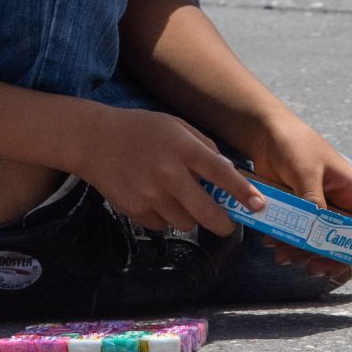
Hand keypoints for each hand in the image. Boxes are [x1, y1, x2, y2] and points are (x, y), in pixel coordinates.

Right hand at [75, 106, 262, 236]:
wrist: (93, 141)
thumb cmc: (141, 129)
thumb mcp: (177, 126)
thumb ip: (203, 147)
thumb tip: (228, 173)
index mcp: (182, 148)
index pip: (220, 173)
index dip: (242, 192)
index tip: (258, 205)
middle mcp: (167, 174)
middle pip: (206, 212)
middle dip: (224, 224)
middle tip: (229, 224)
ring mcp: (149, 196)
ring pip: (185, 223)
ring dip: (191, 216)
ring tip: (181, 198)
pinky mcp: (134, 210)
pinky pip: (163, 225)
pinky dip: (167, 217)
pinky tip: (158, 198)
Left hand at [250, 116, 351, 281]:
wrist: (266, 136)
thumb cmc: (295, 143)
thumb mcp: (306, 169)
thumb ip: (312, 197)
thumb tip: (316, 226)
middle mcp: (342, 204)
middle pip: (351, 241)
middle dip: (332, 257)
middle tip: (312, 266)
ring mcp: (322, 212)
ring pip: (323, 244)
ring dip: (304, 253)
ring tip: (281, 254)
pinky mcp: (302, 215)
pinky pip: (301, 238)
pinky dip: (289, 245)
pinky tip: (272, 242)